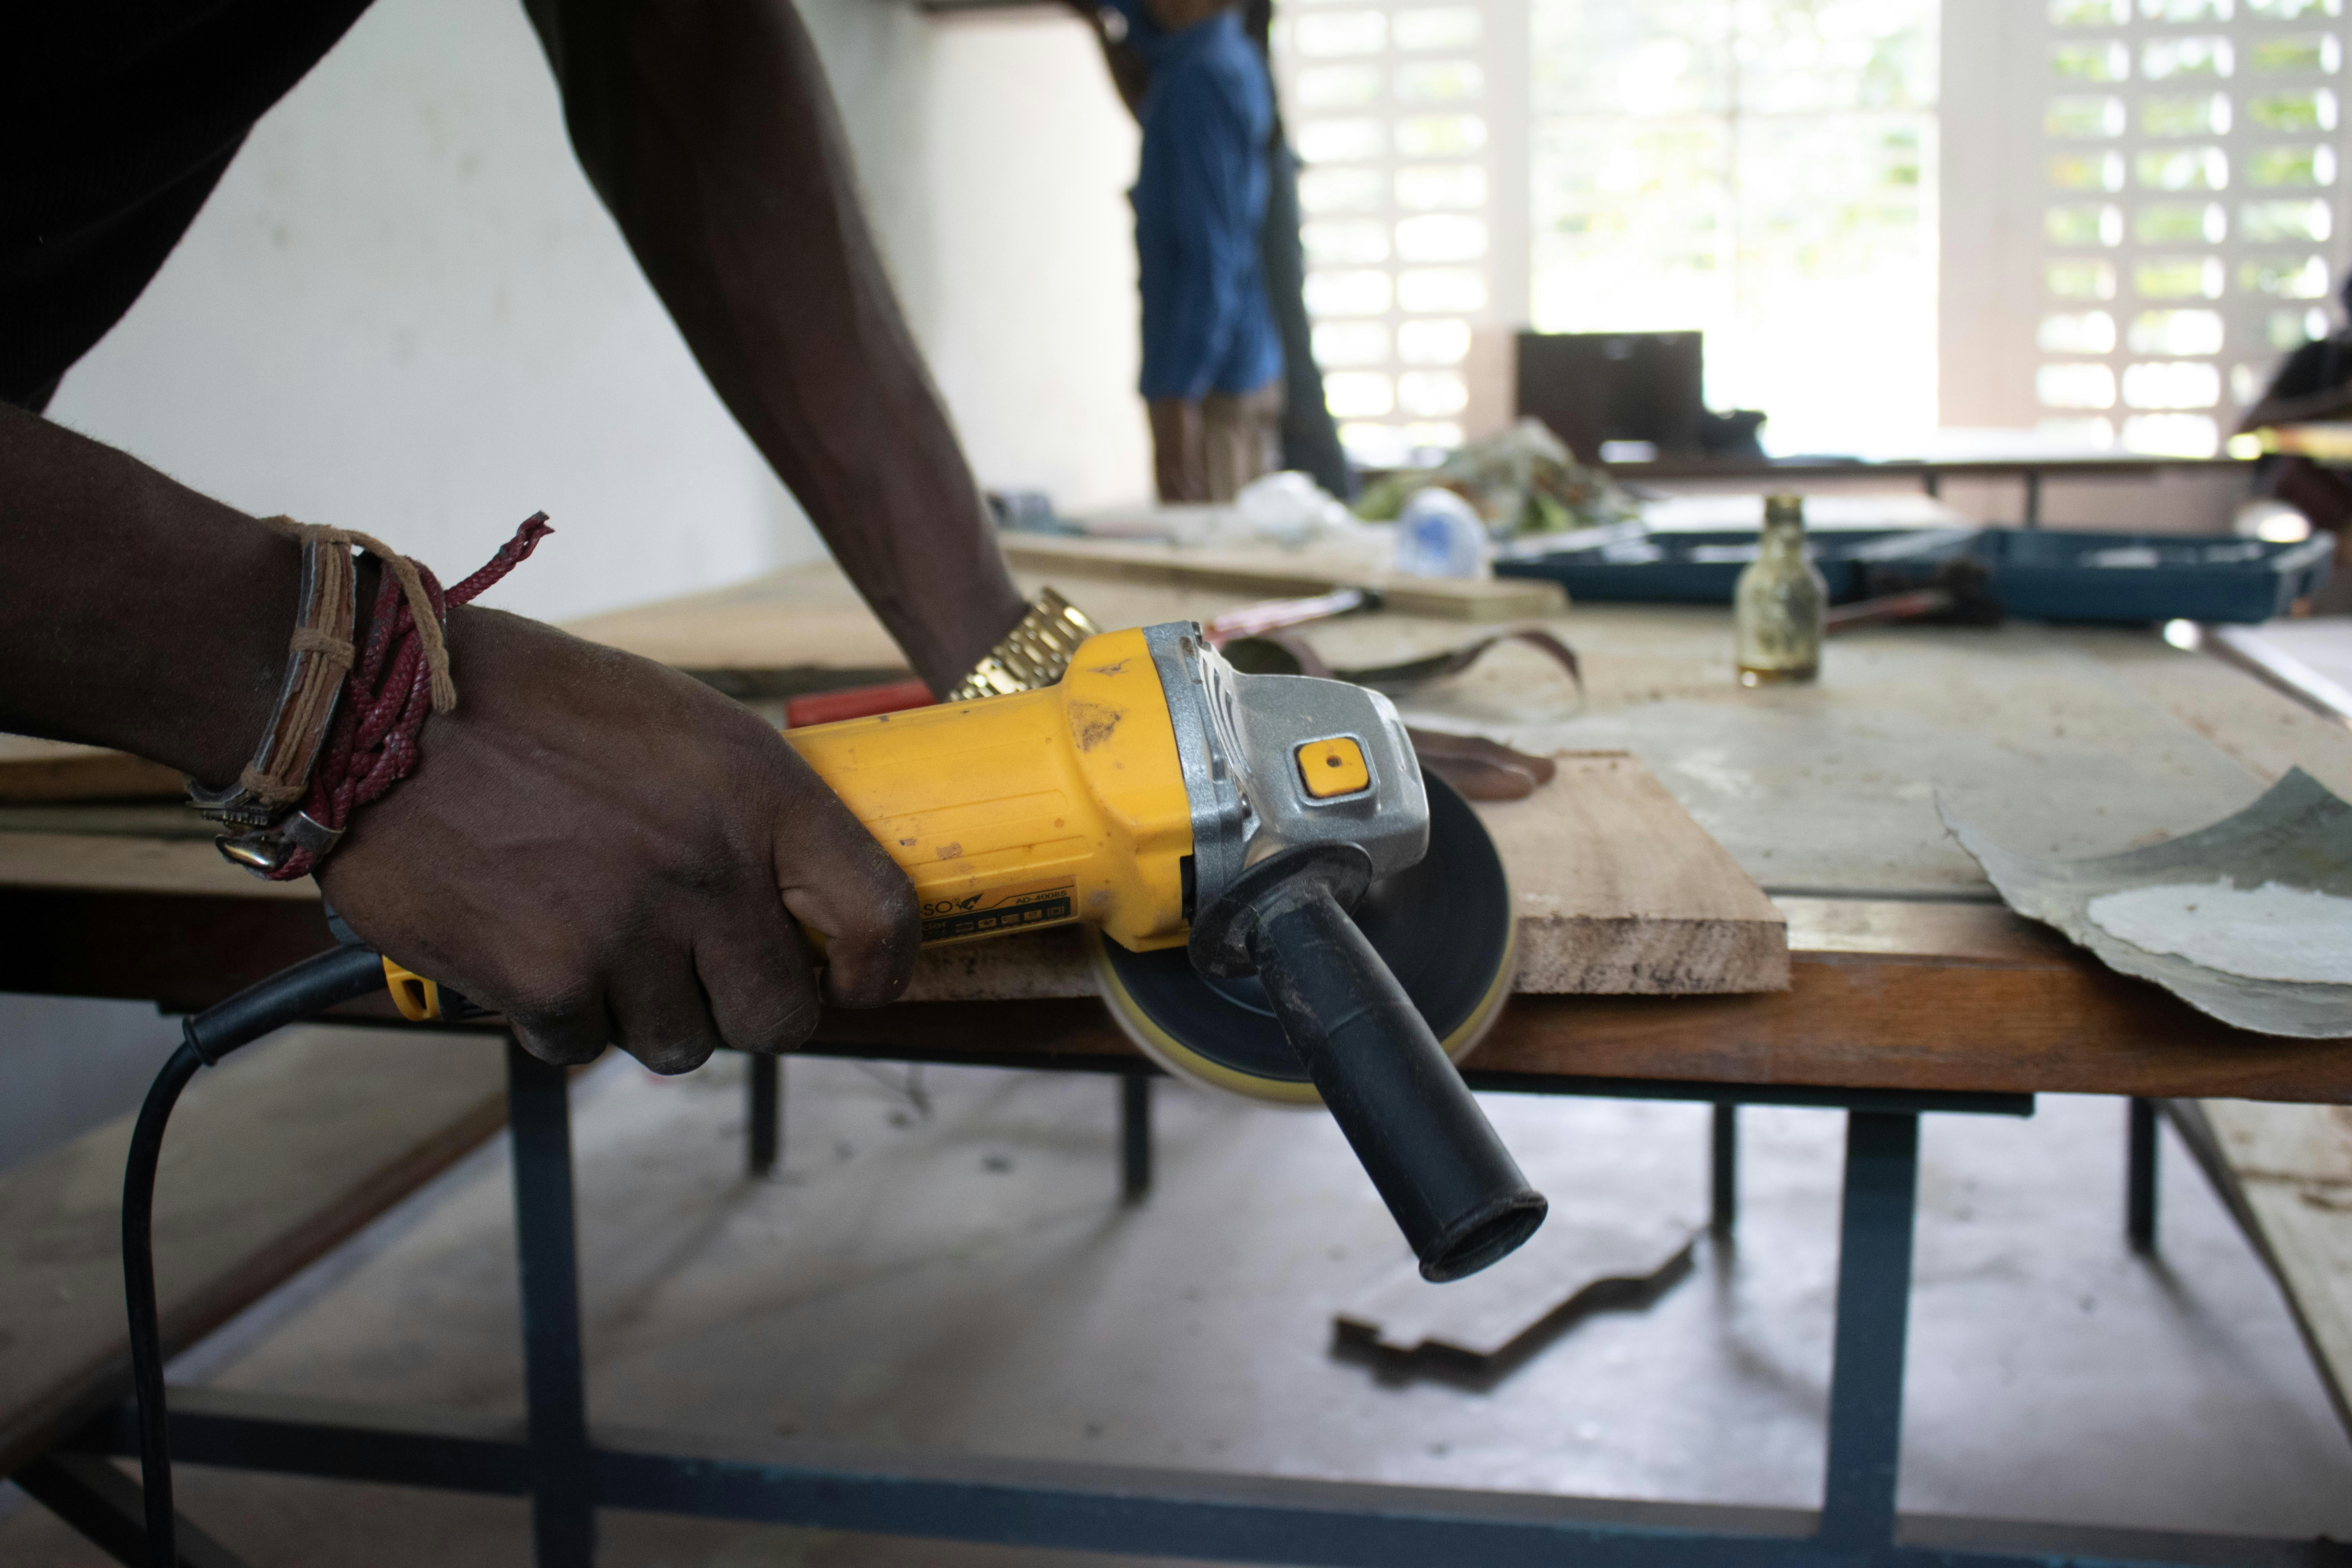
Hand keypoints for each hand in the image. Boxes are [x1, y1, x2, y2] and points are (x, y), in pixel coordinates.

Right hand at [318, 608, 918, 1072]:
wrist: (382, 710)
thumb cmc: (536, 710)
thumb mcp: (681, 727)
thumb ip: (751, 817)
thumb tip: (802, 907)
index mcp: (758, 793)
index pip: (879, 915)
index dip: (878, 970)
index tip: (853, 982)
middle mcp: (709, 869)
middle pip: (779, 1016)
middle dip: (744, 1007)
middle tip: (697, 968)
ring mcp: (628, 933)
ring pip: (680, 1043)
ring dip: (642, 1009)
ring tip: (590, 930)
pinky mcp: (547, 981)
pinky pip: (585, 1044)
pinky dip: (559, 1010)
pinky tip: (524, 937)